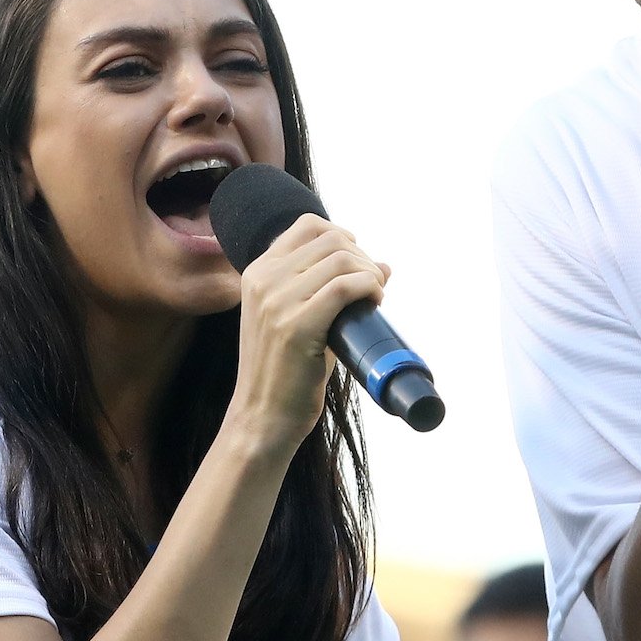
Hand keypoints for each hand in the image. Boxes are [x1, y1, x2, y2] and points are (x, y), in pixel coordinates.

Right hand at [227, 214, 389, 446]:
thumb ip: (326, 287)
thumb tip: (383, 266)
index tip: (357, 263)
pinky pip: (345, 286)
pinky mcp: (297, 325)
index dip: (343, 237)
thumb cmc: (285, 370)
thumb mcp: (293, 317)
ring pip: (342, 259)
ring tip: (375, 295)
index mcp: (257, 272)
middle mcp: (264, 280)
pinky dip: (370, 287)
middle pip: (331, 239)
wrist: (263, 415)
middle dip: (362, 257)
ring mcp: (277, 301)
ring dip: (370, 273)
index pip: (308, 225)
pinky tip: (375, 302)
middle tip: (373, 285)